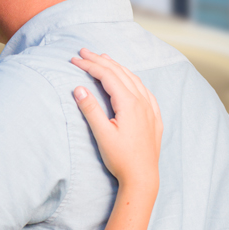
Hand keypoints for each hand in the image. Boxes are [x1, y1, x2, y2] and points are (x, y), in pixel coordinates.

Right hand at [70, 49, 161, 191]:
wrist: (143, 177)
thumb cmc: (121, 158)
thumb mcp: (102, 134)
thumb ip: (91, 110)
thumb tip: (78, 88)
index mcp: (129, 103)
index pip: (107, 76)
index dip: (89, 65)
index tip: (74, 60)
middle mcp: (142, 102)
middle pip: (120, 73)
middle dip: (100, 61)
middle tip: (83, 52)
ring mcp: (150, 109)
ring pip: (133, 79)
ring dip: (117, 67)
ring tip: (103, 58)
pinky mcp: (154, 117)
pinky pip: (144, 90)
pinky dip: (132, 79)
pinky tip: (129, 79)